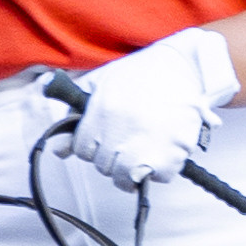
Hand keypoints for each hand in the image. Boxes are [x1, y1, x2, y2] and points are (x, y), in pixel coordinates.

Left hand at [64, 26, 239, 189]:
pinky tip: (163, 151)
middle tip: (128, 141)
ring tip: (143, 151)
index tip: (106, 139)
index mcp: (101, 113)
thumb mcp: (102, 81)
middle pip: (103, 166)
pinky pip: (157, 178)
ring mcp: (144, 146)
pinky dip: (160, 170)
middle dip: (113, 157)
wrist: (187, 66)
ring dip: (133, 169)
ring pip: (125, 179)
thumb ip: (75, 112)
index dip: (93, 145)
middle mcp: (119, 132)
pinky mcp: (171, 155)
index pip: (83, 150)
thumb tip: (58, 149)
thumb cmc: (145, 73)